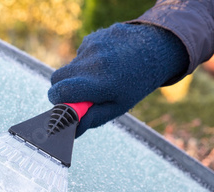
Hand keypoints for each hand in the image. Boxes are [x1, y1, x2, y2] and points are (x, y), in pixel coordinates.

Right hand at [48, 23, 188, 136]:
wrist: (156, 48)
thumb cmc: (136, 83)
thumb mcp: (118, 106)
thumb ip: (92, 118)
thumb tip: (71, 130)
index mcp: (100, 83)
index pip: (61, 91)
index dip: (57, 100)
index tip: (62, 105)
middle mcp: (93, 63)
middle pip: (57, 78)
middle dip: (62, 88)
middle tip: (78, 94)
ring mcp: (92, 47)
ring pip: (69, 66)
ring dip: (77, 75)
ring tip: (99, 77)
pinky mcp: (92, 38)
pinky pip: (78, 55)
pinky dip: (86, 62)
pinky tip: (104, 62)